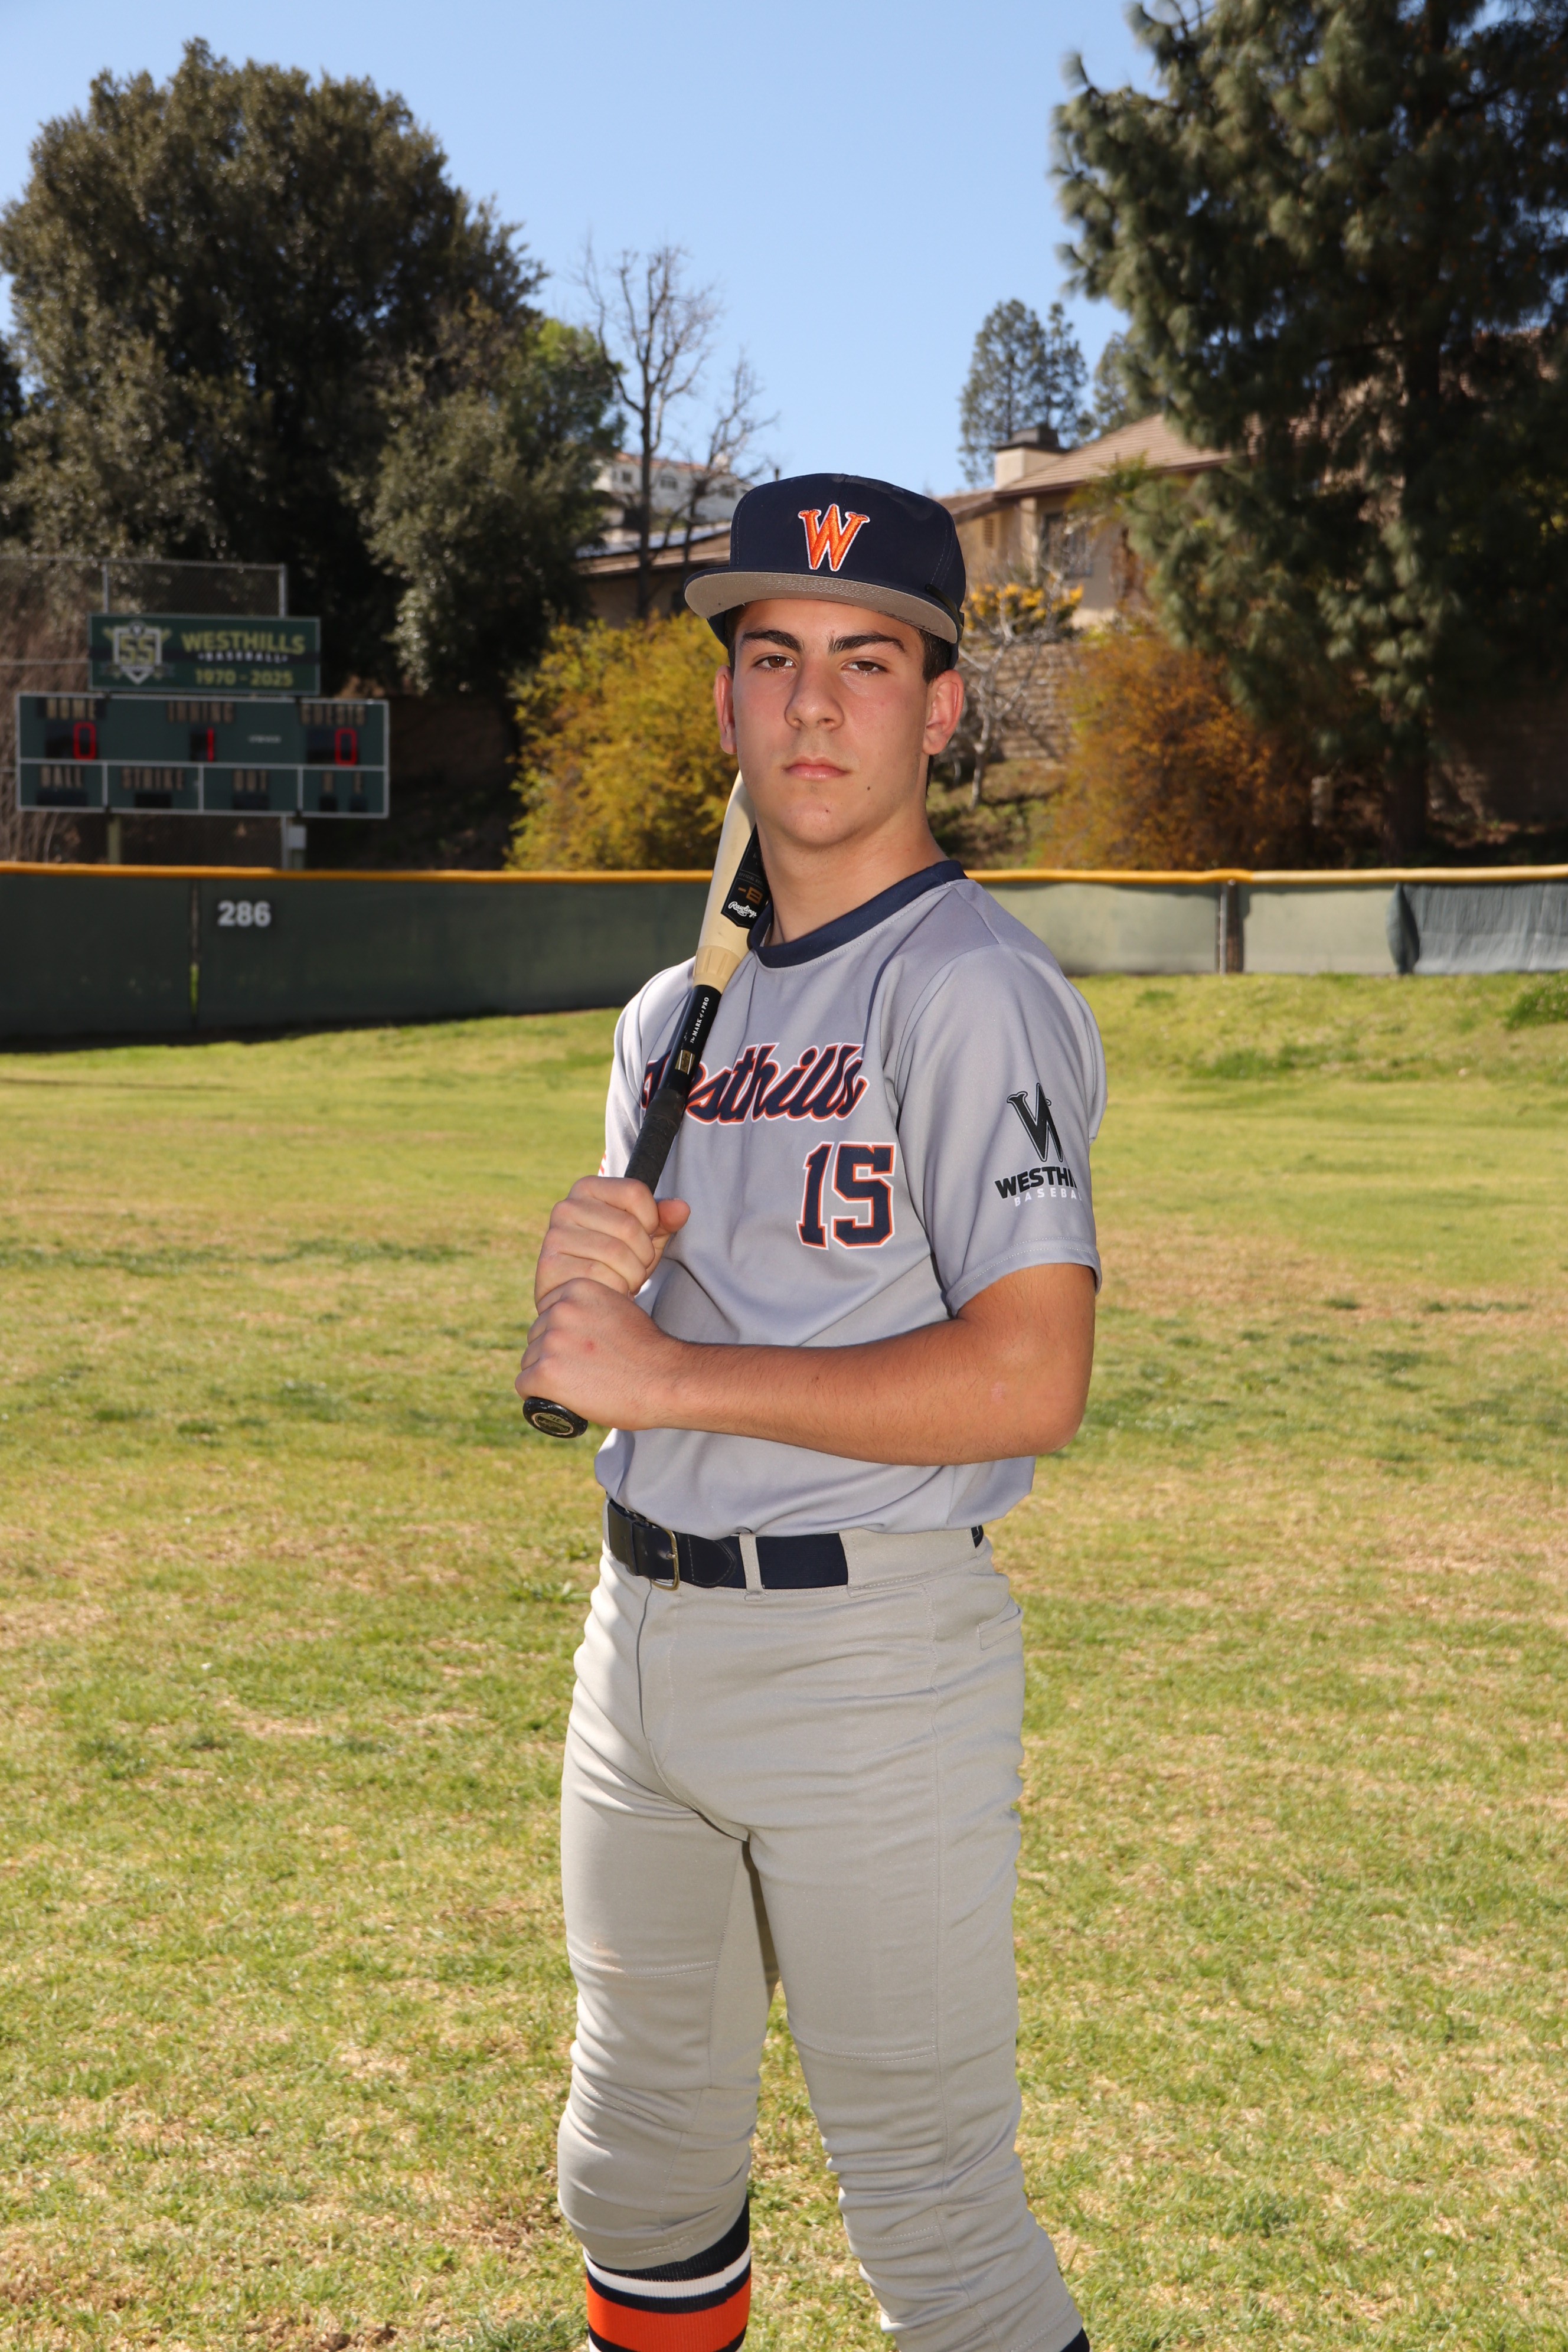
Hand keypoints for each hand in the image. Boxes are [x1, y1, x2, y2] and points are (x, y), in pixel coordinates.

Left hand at [516, 1280, 689, 1430]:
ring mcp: (551, 1340)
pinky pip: (524, 1385)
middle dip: (552, 1356)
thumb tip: (571, 1323)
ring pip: (529, 1362)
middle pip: (535, 1338)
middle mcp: (560, 1310)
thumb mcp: (618, 1309)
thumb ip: (591, 1309)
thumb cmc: (647, 1351)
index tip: (580, 1351)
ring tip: (580, 1385)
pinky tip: (561, 1398)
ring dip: (547, 1377)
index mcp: (576, 1289)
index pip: (547, 1314)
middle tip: (583, 1372)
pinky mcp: (546, 1372)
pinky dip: (538, 1396)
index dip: (561, 1336)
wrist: (666, 1379)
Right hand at [533, 1176, 689, 1311]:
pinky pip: (598, 1276)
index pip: (636, 1192)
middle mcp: (566, 1207)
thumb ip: (664, 1220)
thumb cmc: (616, 1264)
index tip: (643, 1237)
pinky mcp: (549, 1265)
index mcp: (587, 1189)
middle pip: (628, 1226)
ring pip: (616, 1253)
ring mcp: (555, 1236)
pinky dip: (614, 1290)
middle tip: (633, 1268)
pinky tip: (608, 1292)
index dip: (651, 1220)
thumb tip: (681, 1209)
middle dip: (643, 1256)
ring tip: (623, 1281)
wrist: (581, 1300)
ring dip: (631, 1276)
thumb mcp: (645, 1237)